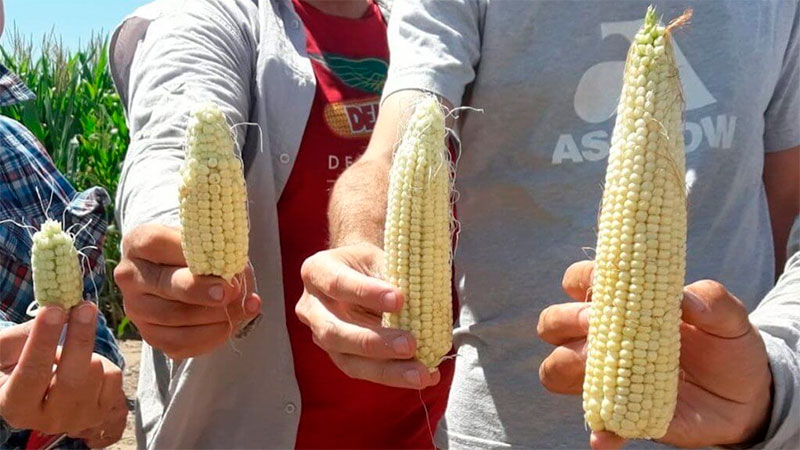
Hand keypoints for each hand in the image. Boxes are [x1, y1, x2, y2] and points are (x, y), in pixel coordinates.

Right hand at [0, 303, 126, 444]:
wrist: (39, 392)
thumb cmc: (15, 365)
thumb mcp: (5, 351)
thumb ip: (22, 336)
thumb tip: (55, 312)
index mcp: (14, 407)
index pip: (31, 374)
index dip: (43, 340)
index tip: (54, 309)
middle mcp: (46, 421)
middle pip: (71, 379)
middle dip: (79, 338)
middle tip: (84, 306)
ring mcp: (78, 420)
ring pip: (95, 373)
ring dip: (87, 351)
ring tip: (71, 351)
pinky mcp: (103, 413)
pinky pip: (114, 376)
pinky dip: (104, 362)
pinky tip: (86, 365)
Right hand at [115, 224, 260, 358]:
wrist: (185, 276)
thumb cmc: (199, 253)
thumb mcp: (207, 242)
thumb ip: (219, 254)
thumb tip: (235, 280)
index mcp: (139, 242)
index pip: (158, 243)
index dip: (193, 254)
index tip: (223, 263)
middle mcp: (131, 276)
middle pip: (166, 285)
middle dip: (203, 290)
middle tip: (230, 292)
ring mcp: (137, 308)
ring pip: (175, 317)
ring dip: (215, 315)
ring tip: (243, 307)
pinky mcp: (150, 334)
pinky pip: (180, 342)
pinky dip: (211, 336)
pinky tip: (230, 324)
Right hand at [296, 243, 440, 388]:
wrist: (361, 274)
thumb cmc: (369, 263)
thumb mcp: (378, 256)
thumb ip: (394, 274)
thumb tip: (423, 297)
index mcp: (317, 272)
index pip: (337, 284)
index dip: (366, 293)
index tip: (399, 299)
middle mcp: (312, 307)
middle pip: (335, 332)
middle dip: (374, 342)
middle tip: (410, 345)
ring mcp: (323, 336)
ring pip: (349, 360)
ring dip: (388, 370)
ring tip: (421, 374)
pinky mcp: (340, 357)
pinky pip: (365, 371)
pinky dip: (396, 375)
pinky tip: (424, 375)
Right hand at [537, 261, 772, 448]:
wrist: (745, 396)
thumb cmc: (726, 345)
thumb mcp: (729, 318)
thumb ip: (712, 300)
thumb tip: (686, 300)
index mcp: (620, 304)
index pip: (579, 281)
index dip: (581, 279)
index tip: (601, 286)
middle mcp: (601, 338)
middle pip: (552, 322)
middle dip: (563, 320)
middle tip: (594, 324)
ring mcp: (606, 376)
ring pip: (554, 370)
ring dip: (566, 367)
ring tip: (600, 371)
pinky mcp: (620, 413)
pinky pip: (597, 424)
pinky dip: (600, 431)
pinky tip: (610, 435)